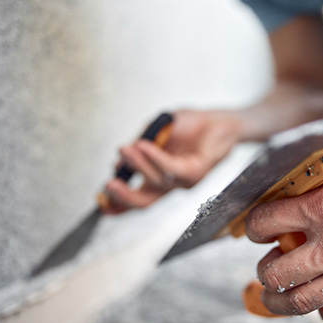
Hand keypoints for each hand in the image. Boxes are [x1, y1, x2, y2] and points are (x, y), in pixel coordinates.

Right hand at [102, 110, 241, 213]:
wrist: (222, 119)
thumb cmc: (193, 125)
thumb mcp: (158, 130)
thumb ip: (141, 144)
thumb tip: (121, 158)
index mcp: (161, 177)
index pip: (138, 197)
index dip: (118, 203)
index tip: (100, 201)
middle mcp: (172, 184)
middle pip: (145, 201)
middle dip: (124, 196)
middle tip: (108, 185)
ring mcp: (185, 181)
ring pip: (156, 181)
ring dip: (138, 165)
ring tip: (125, 149)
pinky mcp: (197, 171)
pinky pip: (172, 168)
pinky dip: (155, 158)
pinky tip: (144, 146)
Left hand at [245, 150, 322, 322]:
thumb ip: (319, 193)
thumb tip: (292, 203)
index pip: (265, 223)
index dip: (252, 227)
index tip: (255, 230)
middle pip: (274, 272)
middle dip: (263, 270)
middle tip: (266, 266)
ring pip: (299, 301)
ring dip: (279, 300)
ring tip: (275, 295)